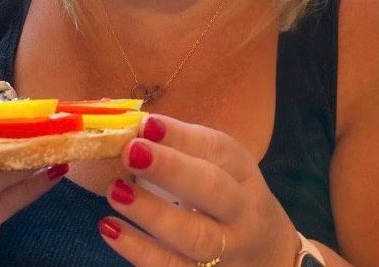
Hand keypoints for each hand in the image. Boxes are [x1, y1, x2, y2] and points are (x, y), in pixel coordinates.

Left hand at [100, 114, 299, 265]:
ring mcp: (228, 251)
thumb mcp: (219, 165)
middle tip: (131, 152)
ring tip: (115, 191)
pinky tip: (111, 229)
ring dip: (152, 214)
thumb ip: (181, 146)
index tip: (146, 124)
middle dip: (171, 170)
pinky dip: (140, 252)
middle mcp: (241, 211)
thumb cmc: (228, 195)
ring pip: (195, 237)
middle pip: (213, 190)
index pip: (217, 150)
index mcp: (242, 172)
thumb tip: (134, 125)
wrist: (267, 254)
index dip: (181, 136)